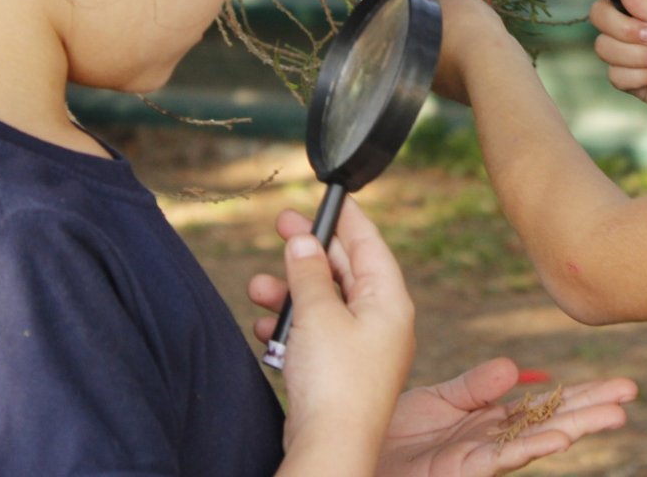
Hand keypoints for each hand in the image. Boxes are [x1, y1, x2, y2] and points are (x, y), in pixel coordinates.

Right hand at [249, 204, 415, 472]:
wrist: (330, 450)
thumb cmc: (335, 381)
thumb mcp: (319, 314)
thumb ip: (310, 271)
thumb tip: (304, 239)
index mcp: (389, 300)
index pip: (369, 243)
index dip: (345, 217)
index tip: (327, 196)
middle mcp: (381, 320)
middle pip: (344, 270)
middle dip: (308, 251)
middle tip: (280, 226)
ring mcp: (362, 348)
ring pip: (324, 302)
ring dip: (291, 292)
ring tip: (257, 286)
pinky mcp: (341, 372)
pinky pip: (315, 334)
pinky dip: (290, 326)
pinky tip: (263, 324)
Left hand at [376, 359, 636, 476]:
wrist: (352, 453)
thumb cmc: (391, 435)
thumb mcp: (438, 401)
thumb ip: (475, 387)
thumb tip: (515, 368)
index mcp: (489, 421)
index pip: (546, 404)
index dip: (581, 394)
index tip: (619, 383)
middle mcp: (491, 441)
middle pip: (552, 420)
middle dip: (592, 408)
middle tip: (631, 394)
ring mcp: (478, 459)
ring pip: (536, 441)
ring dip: (575, 428)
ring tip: (613, 415)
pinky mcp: (459, 473)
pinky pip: (500, 460)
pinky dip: (530, 447)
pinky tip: (558, 438)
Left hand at [414, 0, 519, 106]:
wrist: (493, 68)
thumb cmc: (463, 31)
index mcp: (409, 38)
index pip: (413, 0)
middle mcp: (423, 54)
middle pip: (435, 10)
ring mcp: (448, 63)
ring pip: (455, 21)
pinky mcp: (470, 65)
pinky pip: (468, 33)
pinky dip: (475, 13)